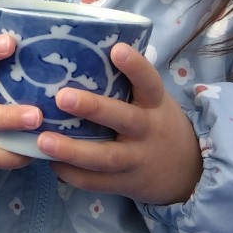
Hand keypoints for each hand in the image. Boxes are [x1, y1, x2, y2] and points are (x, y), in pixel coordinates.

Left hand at [37, 43, 202, 203]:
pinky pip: (97, 181)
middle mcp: (148, 130)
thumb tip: (81, 49)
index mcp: (155, 104)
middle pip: (123, 119)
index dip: (135, 66)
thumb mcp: (153, 102)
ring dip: (72, 150)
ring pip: (105, 157)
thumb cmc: (156, 123)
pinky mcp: (126, 183)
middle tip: (62, 97)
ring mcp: (137, 160)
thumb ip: (126, 84)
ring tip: (43, 141)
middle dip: (93, 108)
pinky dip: (72, 174)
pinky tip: (50, 162)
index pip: (149, 81)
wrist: (189, 173)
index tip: (116, 49)